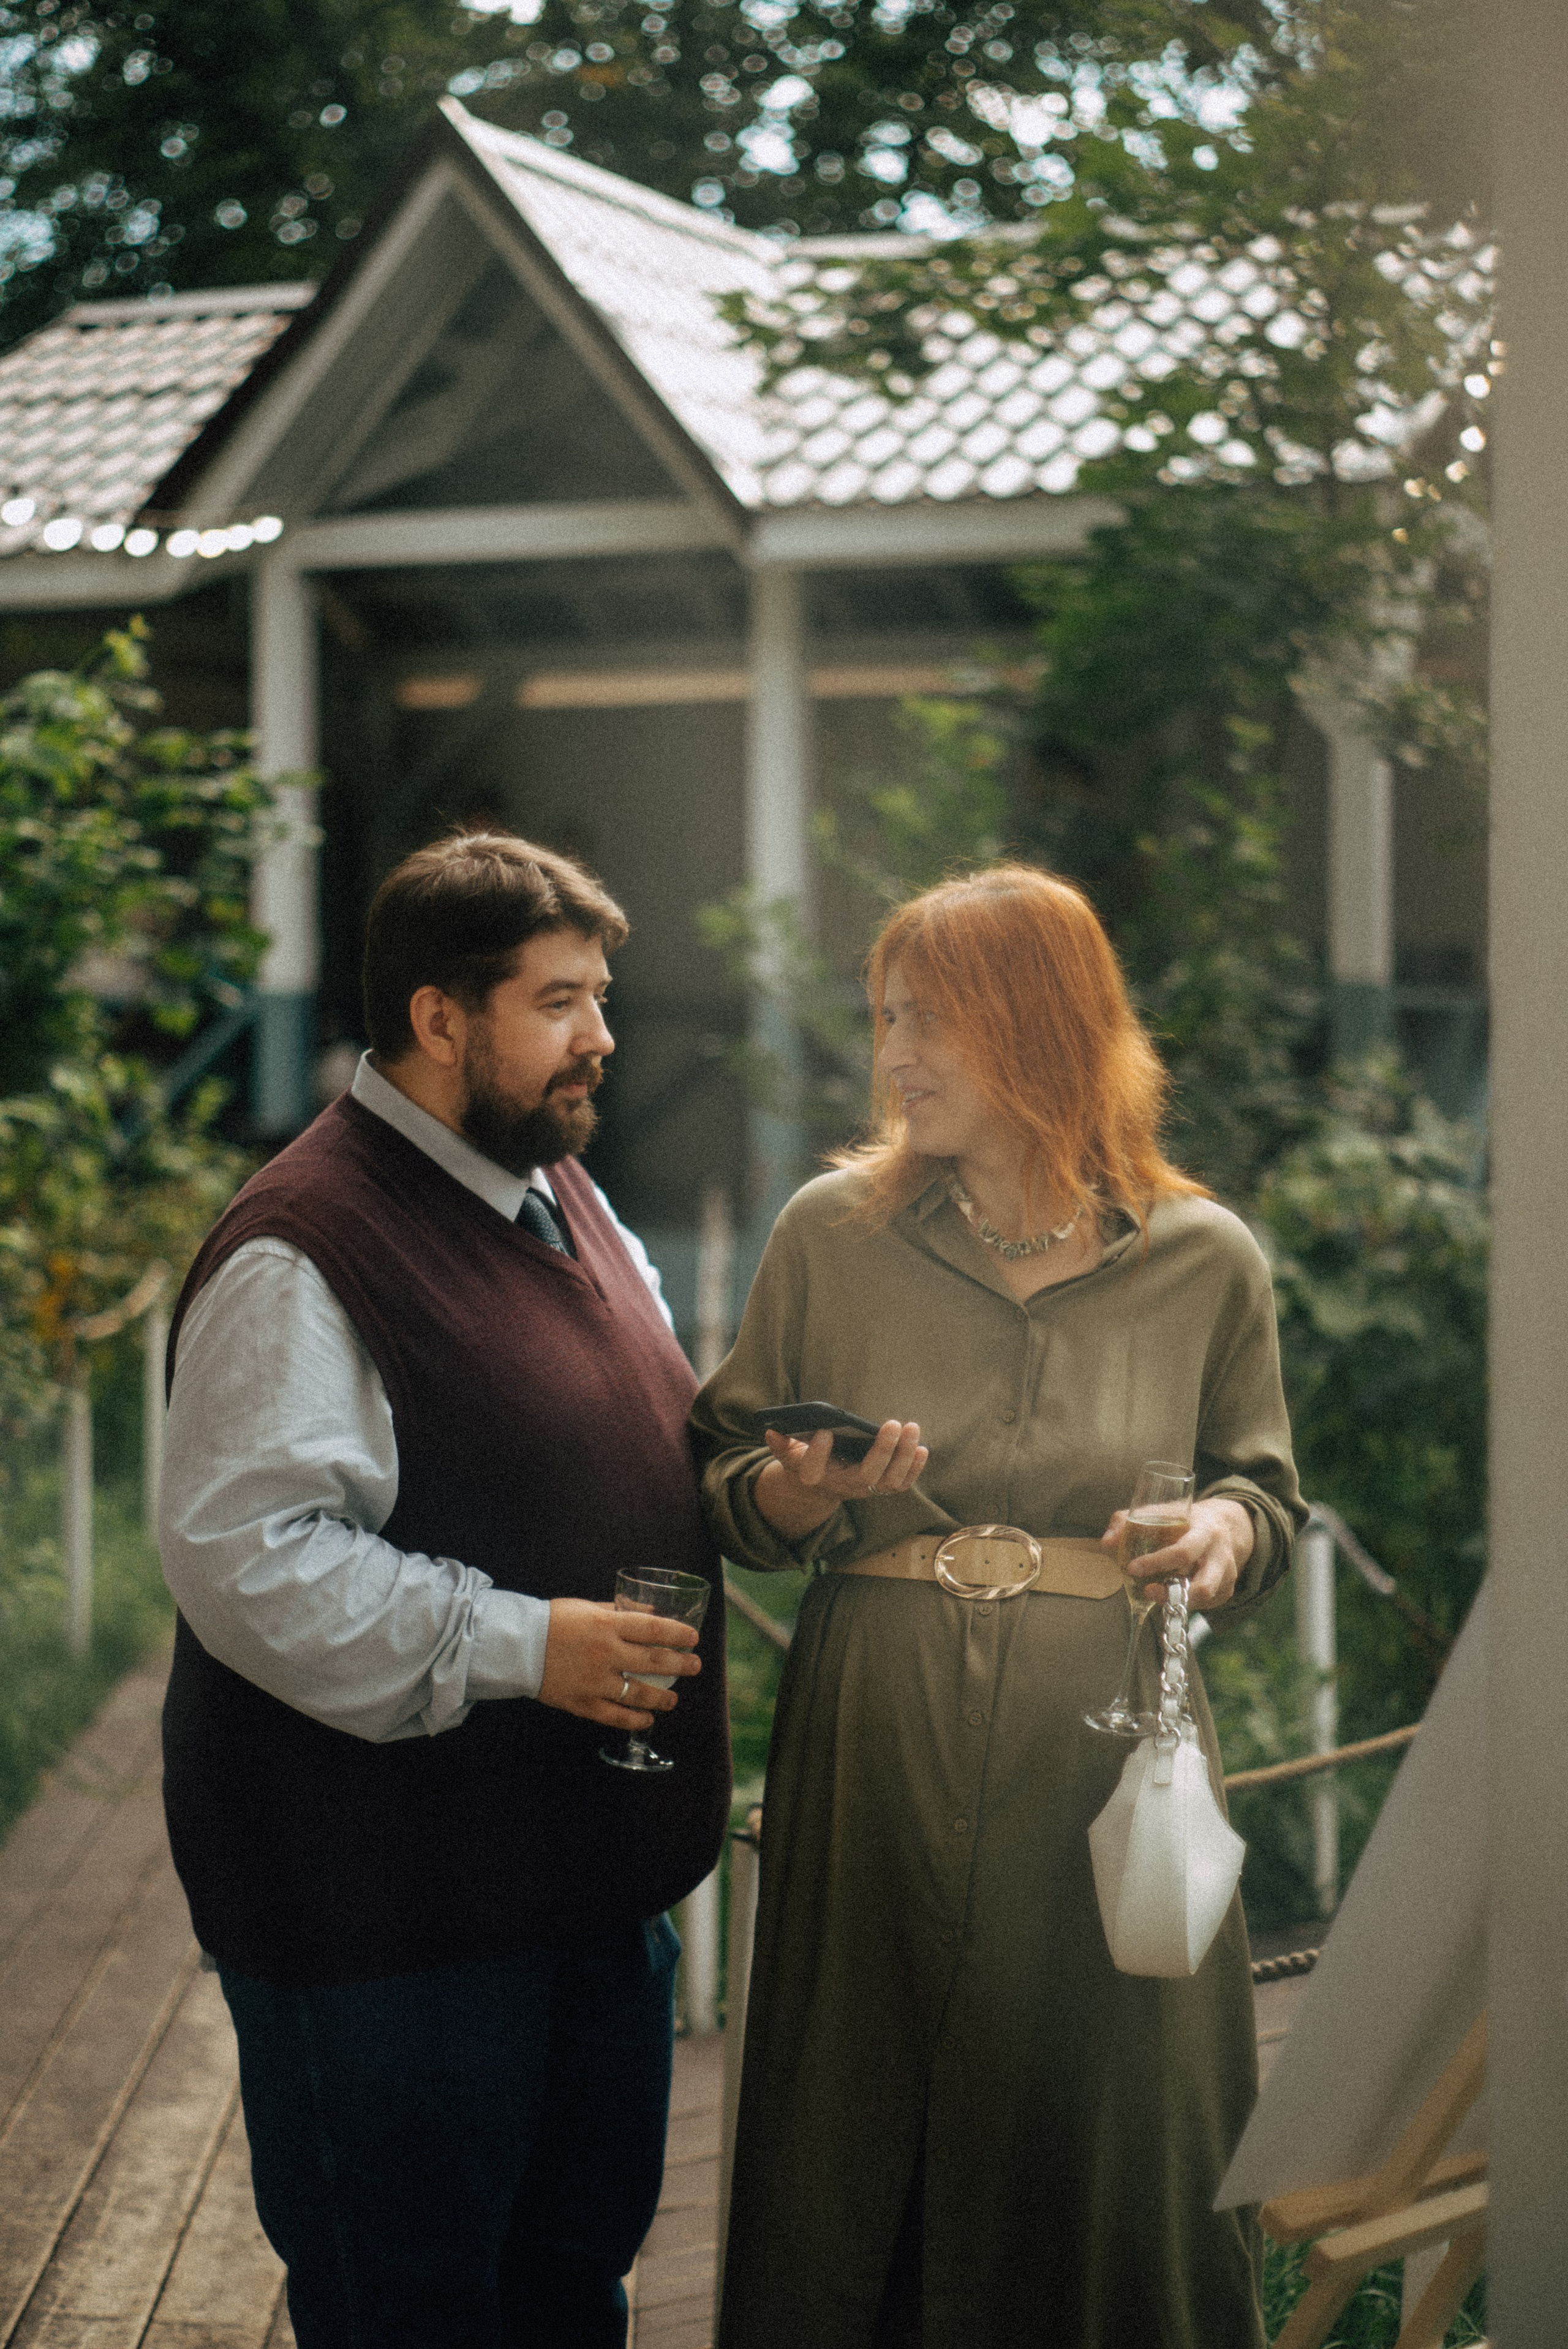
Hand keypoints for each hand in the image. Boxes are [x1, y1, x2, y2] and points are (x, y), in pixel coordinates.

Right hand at [538, 1596, 700, 1728]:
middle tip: (695, 1666)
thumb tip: (651, 1612)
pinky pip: (615, 1716)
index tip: (693, 1638)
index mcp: (607, 1625)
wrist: (516, 1646)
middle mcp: (605, 1654)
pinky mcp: (582, 1703)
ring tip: (674, 1698)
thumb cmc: (552, 1621)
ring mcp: (595, 1681)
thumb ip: (619, 1610)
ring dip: (663, 1697)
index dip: (677, 1634)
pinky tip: (647, 1719)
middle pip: (653, 1661)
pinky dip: (635, 1720)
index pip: (653, 1628)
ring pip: (639, 1694)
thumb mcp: (588, 1607)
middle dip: (680, 1665)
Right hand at [753, 1419, 928, 1539]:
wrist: (822, 1484)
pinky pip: (901, 1485)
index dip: (818, 1453)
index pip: (813, 1470)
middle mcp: (841, 1487)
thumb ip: (781, 1444)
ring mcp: (864, 1491)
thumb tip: (771, 1430)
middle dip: (881, 1450)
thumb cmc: (807, 1460)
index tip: (824, 1431)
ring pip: (888, 1482)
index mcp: (814, 1477)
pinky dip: (914, 1468)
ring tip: (912, 1427)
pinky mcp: (881, 1490)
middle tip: (893, 1422)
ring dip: (904, 1455)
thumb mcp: (789, 1452)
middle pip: (865, 1476)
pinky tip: (921, 1448)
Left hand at [1099, 1496, 1254, 1611]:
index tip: (1132, 1568)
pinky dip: (1188, 1603)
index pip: (1183, 1552)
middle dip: (1172, 1594)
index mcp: (1205, 1531)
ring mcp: (1228, 1575)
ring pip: (1207, 1599)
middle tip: (1147, 1591)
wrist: (1227, 1525)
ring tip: (1157, 1593)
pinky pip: (1208, 1604)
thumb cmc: (1187, 1519)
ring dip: (1179, 1602)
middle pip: (1203, 1585)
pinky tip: (1175, 1592)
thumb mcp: (1162, 1511)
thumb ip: (1129, 1521)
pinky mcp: (1227, 1589)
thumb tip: (1106, 1543)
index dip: (1156, 1563)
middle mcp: (1220, 1555)